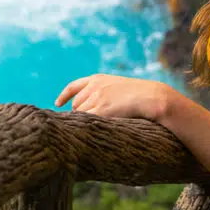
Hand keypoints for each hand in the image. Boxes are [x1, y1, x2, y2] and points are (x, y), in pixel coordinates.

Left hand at [54, 73, 170, 121]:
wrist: (151, 96)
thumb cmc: (139, 95)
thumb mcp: (118, 87)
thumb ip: (103, 92)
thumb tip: (90, 107)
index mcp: (98, 78)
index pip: (73, 86)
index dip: (64, 96)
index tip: (58, 104)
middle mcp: (94, 86)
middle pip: (76, 104)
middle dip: (80, 113)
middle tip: (89, 123)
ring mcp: (97, 97)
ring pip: (80, 113)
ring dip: (85, 121)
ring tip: (97, 127)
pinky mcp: (101, 109)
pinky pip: (87, 120)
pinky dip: (87, 126)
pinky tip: (94, 130)